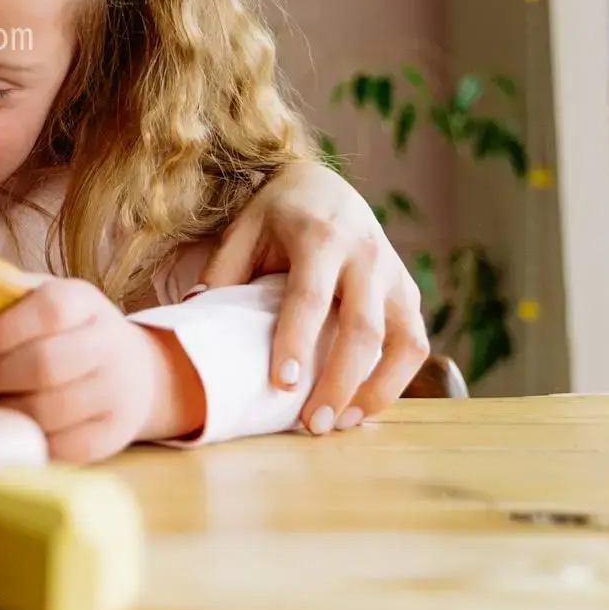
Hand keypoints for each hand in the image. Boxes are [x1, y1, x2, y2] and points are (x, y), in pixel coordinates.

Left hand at [0, 279, 203, 462]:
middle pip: (47, 364)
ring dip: (2, 411)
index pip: (49, 310)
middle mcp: (110, 344)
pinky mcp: (115, 434)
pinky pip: (63, 448)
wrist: (136, 371)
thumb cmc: (69, 331)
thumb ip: (8, 298)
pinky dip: (25, 440)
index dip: (2, 330)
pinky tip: (5, 427)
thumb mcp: (46, 299)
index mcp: (85, 302)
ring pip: (51, 411)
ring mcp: (117, 392)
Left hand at [199, 160, 428, 433]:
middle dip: (339, 381)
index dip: (297, 340)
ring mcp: (394, 274)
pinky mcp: (408, 291)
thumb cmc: (275, 215)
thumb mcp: (243, 230)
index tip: (282, 384)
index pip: (310, 295)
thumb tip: (194, 314)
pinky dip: (396, 379)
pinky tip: (364, 404)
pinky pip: (414, 342)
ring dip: (377, 389)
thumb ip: (222, 272)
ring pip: (403, 341)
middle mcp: (365, 254)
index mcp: (319, 236)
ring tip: (342, 424)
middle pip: (362, 327)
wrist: (323, 184)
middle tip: (314, 425)